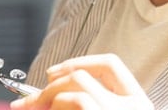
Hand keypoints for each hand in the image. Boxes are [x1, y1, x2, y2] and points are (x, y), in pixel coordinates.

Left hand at [10, 54, 152, 109]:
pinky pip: (77, 101)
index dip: (79, 62)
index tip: (52, 73)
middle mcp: (135, 106)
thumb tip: (42, 98)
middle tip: (28, 101)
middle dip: (51, 84)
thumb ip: (85, 102)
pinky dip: (56, 105)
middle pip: (85, 74)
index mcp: (139, 104)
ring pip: (78, 84)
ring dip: (50, 96)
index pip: (112, 64)